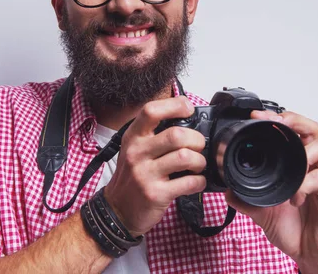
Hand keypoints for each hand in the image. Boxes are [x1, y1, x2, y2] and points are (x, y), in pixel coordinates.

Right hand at [104, 96, 206, 236]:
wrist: (117, 211)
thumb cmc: (132, 177)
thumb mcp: (134, 150)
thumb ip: (154, 135)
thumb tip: (187, 121)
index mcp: (133, 137)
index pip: (151, 111)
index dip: (175, 105)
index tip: (188, 109)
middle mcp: (137, 153)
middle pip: (177, 135)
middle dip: (197, 140)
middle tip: (199, 147)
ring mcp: (145, 174)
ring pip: (185, 157)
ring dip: (200, 161)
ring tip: (197, 165)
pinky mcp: (155, 194)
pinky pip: (188, 182)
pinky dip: (199, 181)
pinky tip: (196, 182)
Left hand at [225, 110, 317, 273]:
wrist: (312, 256)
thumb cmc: (295, 230)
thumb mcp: (264, 212)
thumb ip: (247, 199)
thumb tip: (227, 191)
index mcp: (298, 166)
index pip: (294, 132)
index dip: (278, 119)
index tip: (257, 116)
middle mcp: (315, 168)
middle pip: (314, 130)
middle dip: (295, 120)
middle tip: (278, 122)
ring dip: (305, 150)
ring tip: (291, 164)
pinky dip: (306, 183)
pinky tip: (295, 196)